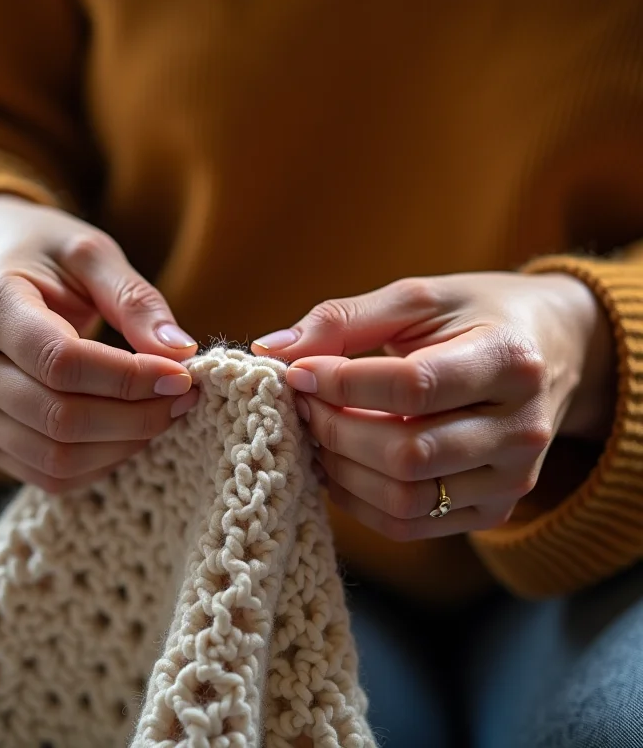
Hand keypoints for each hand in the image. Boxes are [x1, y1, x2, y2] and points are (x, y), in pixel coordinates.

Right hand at [0, 194, 199, 491]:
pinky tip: (132, 433)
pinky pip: (50, 476)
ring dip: (125, 445)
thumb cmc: (47, 257)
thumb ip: (135, 300)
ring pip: (56, 458)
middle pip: (60, 418)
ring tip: (164, 413)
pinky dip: (103, 463)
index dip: (130, 378)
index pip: (62, 362)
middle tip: (183, 397)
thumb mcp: (91, 254)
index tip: (182, 374)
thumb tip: (179, 352)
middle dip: (138, 416)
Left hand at [251, 272, 614, 539]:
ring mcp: (512, 479)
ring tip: (317, 434)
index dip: (341, 383)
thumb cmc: (477, 316)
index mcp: (510, 362)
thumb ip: (345, 320)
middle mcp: (522, 429)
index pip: (412, 387)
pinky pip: (411, 524)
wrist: (552, 352)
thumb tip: (272, 349)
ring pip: (404, 498)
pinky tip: (338, 466)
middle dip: (333, 429)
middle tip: (302, 405)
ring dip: (340, 469)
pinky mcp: (495, 509)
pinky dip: (358, 501)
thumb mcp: (419, 299)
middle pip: (405, 453)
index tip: (297, 372)